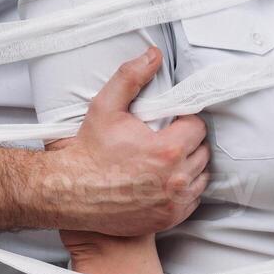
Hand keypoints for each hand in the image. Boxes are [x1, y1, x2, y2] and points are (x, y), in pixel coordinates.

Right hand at [51, 46, 210, 236]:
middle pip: (202, 152)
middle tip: (167, 137)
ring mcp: (173, 202)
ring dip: (190, 166)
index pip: (198, 127)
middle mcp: (175, 178)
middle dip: (188, 142)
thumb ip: (131, 76)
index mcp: (167, 149)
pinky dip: (184, 189)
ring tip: (168, 158)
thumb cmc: (88, 152)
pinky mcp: (169, 219)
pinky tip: (166, 180)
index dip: (185, 120)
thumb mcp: (105, 106)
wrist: (71, 192)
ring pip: (201, 176)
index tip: (172, 121)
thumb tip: (152, 55)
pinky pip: (192, 200)